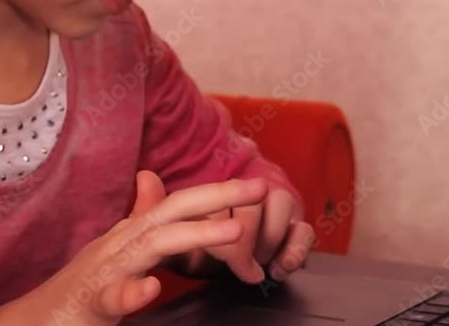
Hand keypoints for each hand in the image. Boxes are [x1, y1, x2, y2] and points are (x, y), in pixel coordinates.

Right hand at [31, 173, 267, 324]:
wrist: (33, 322)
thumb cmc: (78, 290)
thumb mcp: (113, 250)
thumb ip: (137, 218)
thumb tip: (152, 178)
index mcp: (128, 236)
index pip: (176, 207)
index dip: (215, 194)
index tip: (255, 186)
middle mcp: (118, 246)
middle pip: (170, 214)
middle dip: (216, 199)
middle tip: (259, 189)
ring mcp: (104, 273)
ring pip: (150, 248)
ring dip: (192, 237)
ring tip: (232, 233)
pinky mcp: (90, 304)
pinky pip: (112, 297)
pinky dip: (132, 291)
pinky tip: (152, 287)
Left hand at [161, 182, 314, 283]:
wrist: (214, 274)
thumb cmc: (186, 253)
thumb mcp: (164, 239)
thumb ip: (151, 210)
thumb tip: (144, 174)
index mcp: (210, 197)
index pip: (219, 194)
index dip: (222, 213)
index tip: (226, 240)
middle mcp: (243, 197)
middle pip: (253, 198)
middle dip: (249, 237)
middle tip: (245, 268)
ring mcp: (271, 212)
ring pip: (282, 203)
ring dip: (272, 237)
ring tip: (263, 266)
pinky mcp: (294, 231)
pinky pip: (304, 230)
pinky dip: (297, 247)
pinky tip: (282, 267)